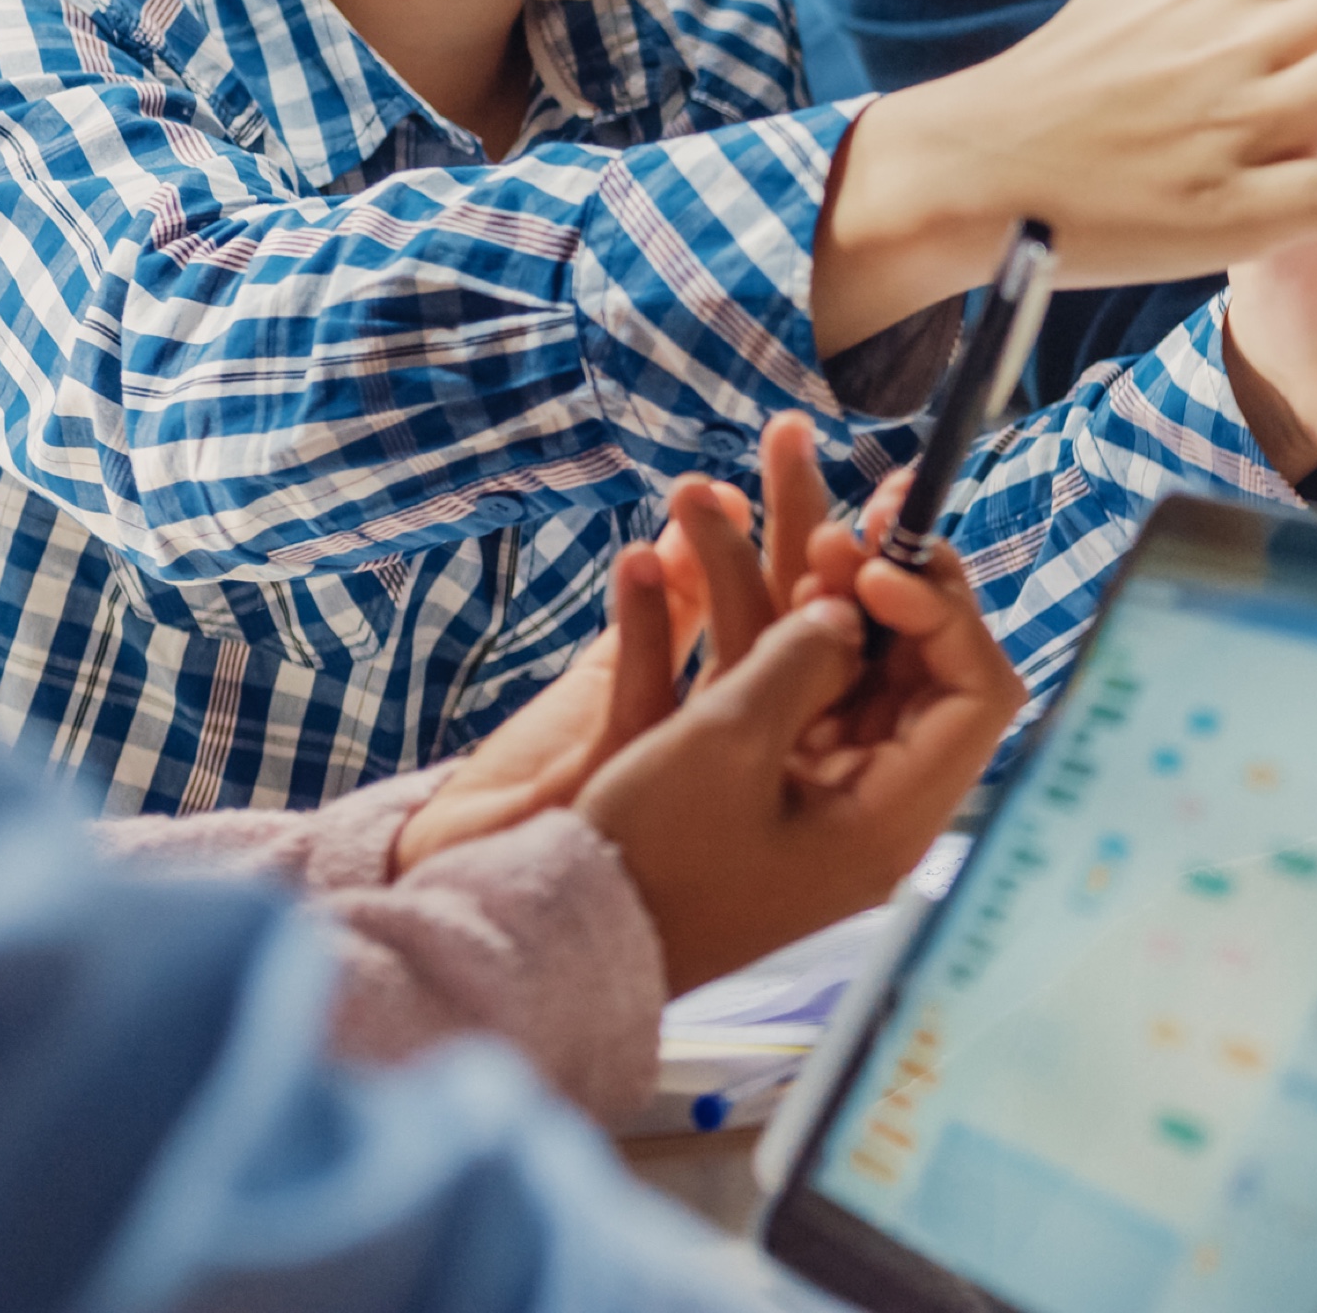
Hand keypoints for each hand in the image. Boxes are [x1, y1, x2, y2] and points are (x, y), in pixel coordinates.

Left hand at [390, 414, 838, 873]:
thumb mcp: (626, 672)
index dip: (833, 553)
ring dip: (720, 565)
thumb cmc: (555, 785)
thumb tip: (723, 504)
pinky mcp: (633, 793)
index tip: (838, 480)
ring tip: (698, 489)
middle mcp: (751, 762)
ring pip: (739, 663)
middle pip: (800, 633)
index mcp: (758, 727)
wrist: (478, 876)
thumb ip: (677, 601)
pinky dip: (645, 625)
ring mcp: (702, 786)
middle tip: (793, 440)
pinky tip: (636, 560)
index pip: (820, 625)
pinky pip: (649, 702)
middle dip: (803, 531)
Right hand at [577, 457, 1026, 992]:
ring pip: (860, 669)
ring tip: (807, 515)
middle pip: (923, 672)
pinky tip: (765, 569)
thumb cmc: (647, 856)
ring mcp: (827, 794)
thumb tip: (848, 612)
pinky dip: (787, 630)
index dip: (942, 613)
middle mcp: (875, 806)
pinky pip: (804, 690)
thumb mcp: (723, 742)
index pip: (975, 696)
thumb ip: (801, 659)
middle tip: (852, 520)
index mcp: (889, 817)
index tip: (875, 566)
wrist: (566, 937)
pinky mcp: (776, 783)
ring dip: (833, 591)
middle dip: (891, 584)